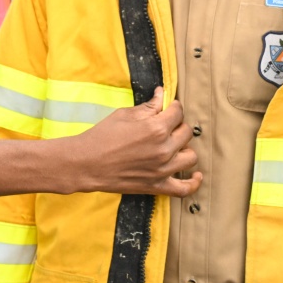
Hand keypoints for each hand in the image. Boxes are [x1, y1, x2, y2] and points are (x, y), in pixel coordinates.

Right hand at [71, 87, 201, 196]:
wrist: (86, 164)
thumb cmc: (102, 136)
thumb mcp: (124, 115)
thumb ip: (148, 106)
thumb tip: (161, 94)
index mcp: (156, 128)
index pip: (178, 112)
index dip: (173, 107)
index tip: (168, 107)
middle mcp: (164, 149)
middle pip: (186, 133)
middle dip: (177, 125)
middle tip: (166, 125)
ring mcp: (162, 170)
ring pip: (191, 156)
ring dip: (184, 148)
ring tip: (174, 145)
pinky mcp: (157, 186)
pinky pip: (185, 188)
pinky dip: (193, 182)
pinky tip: (195, 175)